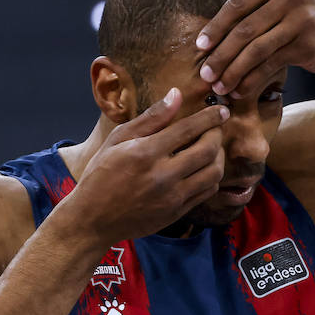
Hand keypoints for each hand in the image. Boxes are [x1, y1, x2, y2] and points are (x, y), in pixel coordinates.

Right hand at [67, 89, 228, 242]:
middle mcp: (162, 176)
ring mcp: (171, 197)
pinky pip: (206, 192)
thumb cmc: (100, 174)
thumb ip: (150, 118)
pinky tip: (203, 168)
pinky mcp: (176, 213)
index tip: (221, 110)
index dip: (210, 117)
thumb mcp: (118, 140)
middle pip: (208, 150)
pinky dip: (211, 177)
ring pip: (213, 173)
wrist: (92, 220)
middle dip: (217, 134)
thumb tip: (176, 95)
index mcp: (145, 153)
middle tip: (215, 128)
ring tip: (211, 148)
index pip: (188, 129)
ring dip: (218, 157)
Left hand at [195, 0, 314, 95]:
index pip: (238, 4)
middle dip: (222, 55)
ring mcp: (303, 21)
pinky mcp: (309, 45)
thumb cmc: (300, 7)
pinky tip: (239, 90)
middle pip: (246, 30)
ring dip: (234, 71)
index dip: (216, 27)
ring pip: (258, 50)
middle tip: (205, 74)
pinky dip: (253, 80)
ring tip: (219, 87)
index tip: (199, 47)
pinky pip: (272, 65)